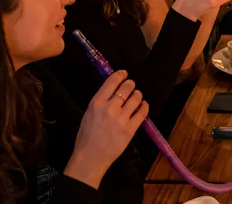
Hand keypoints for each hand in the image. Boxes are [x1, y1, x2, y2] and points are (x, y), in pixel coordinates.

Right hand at [65, 71, 148, 187]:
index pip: (112, 81)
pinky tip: (142, 106)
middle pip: (127, 87)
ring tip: (137, 97)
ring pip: (137, 97)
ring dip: (138, 95)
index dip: (121, 75)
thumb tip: (113, 89)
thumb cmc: (87, 136)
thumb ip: (101, 101)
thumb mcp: (89, 113)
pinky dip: (144, 106)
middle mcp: (110, 108)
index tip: (124, 74)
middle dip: (130, 85)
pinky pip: (143, 112)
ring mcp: (122, 119)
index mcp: (97, 103)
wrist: (90, 157)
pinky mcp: (131, 129)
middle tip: (131, 87)